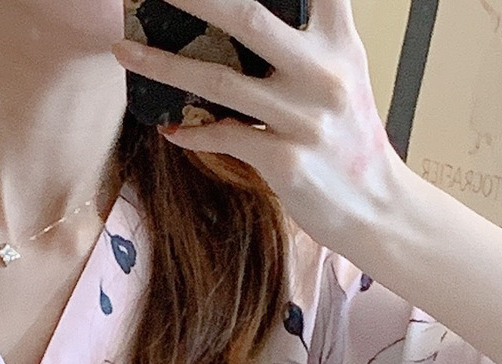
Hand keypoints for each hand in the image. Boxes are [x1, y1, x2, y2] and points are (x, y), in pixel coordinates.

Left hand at [113, 0, 411, 254]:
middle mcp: (323, 72)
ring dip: (164, 64)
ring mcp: (303, 117)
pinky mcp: (285, 161)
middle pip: (247, 16)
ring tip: (125, 49)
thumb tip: (244, 19)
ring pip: (220, 81)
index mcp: (339, 41)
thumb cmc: (349, 137)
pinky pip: (223, 137)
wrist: (377, 207)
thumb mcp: (343, 74)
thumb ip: (308, 39)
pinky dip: (191, 132)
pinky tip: (168, 128)